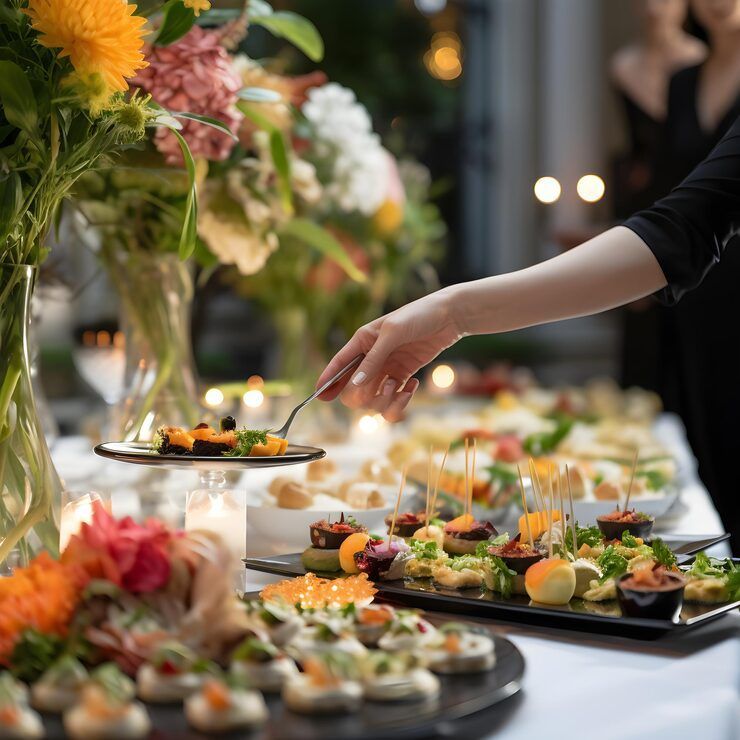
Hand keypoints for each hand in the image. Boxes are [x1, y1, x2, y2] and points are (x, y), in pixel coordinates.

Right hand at [315, 287, 465, 420]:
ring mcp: (387, 369)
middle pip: (354, 390)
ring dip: (386, 400)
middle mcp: (371, 357)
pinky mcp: (403, 376)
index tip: (319, 396)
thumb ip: (374, 359)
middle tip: (386, 386)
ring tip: (401, 386)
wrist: (449, 316)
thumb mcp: (394, 333)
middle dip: (366, 396)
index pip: (339, 365)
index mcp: (362, 341)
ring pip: (373, 399)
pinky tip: (413, 385)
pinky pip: (393, 399)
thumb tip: (355, 385)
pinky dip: (402, 400)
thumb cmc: (419, 315)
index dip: (327, 381)